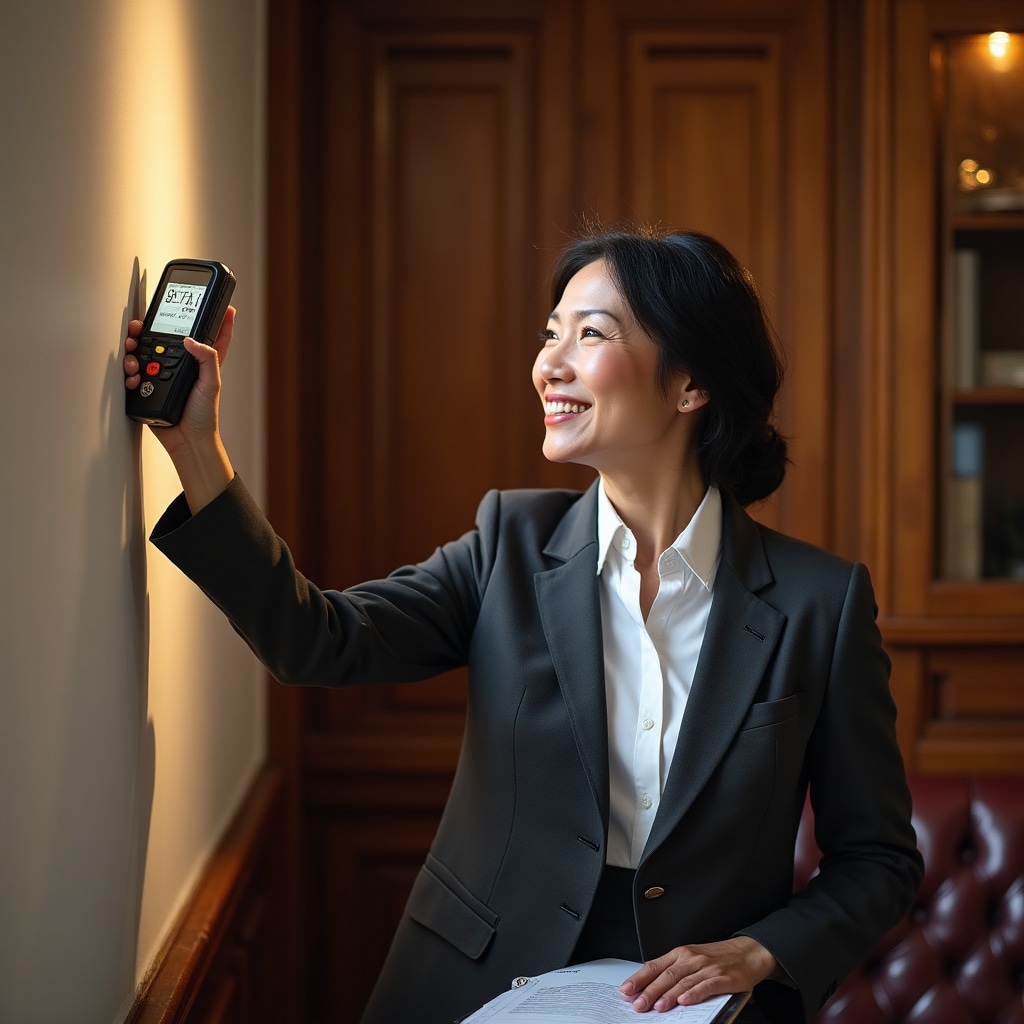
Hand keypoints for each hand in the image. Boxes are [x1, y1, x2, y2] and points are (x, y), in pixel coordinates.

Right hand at [123, 307, 236, 511]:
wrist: (187, 441)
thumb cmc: (203, 417)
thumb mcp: (212, 385)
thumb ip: (207, 359)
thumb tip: (191, 339)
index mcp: (204, 363)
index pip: (215, 337)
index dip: (220, 320)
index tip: (224, 304)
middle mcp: (184, 366)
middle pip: (167, 338)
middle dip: (152, 329)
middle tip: (140, 325)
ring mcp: (164, 376)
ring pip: (146, 353)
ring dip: (135, 349)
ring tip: (132, 351)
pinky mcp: (149, 387)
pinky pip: (135, 373)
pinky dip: (129, 371)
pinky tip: (132, 374)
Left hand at [620, 937, 776, 1012]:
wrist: (747, 952)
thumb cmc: (717, 958)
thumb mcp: (692, 958)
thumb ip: (673, 970)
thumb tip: (650, 986)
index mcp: (681, 953)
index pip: (654, 965)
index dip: (639, 978)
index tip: (626, 990)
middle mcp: (691, 958)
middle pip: (666, 975)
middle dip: (650, 991)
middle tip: (638, 1004)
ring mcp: (707, 968)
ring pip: (683, 981)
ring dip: (669, 995)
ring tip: (657, 1006)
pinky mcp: (723, 978)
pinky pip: (706, 986)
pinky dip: (694, 993)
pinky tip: (685, 1001)